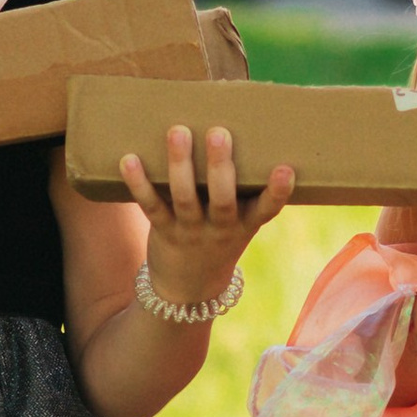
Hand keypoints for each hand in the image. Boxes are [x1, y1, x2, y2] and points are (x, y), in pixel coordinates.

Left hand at [118, 125, 294, 308]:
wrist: (189, 290)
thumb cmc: (218, 240)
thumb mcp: (239, 222)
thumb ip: (240, 188)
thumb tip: (231, 125)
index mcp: (246, 224)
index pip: (267, 209)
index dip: (278, 191)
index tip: (286, 169)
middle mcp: (221, 229)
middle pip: (223, 199)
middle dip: (221, 166)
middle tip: (219, 132)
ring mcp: (191, 231)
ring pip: (186, 198)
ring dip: (181, 164)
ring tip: (178, 132)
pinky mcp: (163, 231)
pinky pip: (151, 206)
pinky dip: (139, 183)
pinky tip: (130, 159)